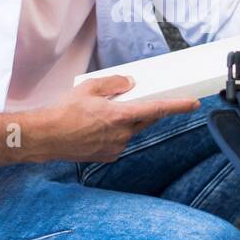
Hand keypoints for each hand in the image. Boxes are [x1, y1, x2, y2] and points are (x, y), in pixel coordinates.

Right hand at [34, 75, 200, 162]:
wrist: (45, 137)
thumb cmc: (63, 112)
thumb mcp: (89, 88)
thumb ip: (114, 84)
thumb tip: (129, 83)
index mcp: (120, 116)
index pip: (156, 109)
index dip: (178, 106)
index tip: (194, 103)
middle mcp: (122, 134)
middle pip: (145, 120)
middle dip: (146, 109)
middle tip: (137, 99)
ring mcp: (115, 148)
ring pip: (131, 131)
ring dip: (126, 121)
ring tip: (103, 114)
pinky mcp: (107, 156)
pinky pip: (119, 141)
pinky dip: (114, 133)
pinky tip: (96, 128)